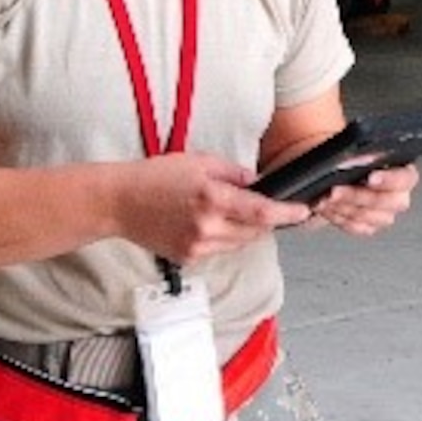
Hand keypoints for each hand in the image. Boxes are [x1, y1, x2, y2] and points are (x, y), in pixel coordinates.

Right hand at [121, 152, 312, 264]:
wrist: (120, 202)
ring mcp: (197, 247)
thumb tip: (260, 183)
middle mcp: (207, 227)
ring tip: (224, 210)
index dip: (286, 213)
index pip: (261, 212)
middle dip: (263, 220)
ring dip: (243, 230)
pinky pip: (219, 251)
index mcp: (212, 198)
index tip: (302, 211)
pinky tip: (206, 222)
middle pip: (254, 232)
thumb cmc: (155, 177)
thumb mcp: (201, 161)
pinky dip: (223, 238)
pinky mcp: (188, 258)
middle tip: (257, 204)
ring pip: (239, 244)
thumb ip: (235, 174)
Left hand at [312, 163, 417, 235]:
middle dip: (357, 196)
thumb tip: (357, 159)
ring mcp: (384, 212)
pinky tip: (326, 208)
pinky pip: (358, 227)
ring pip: (371, 217)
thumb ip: (358, 154)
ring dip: (344, 208)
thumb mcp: (350, 146)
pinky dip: (339, 218)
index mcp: (400, 169)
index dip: (389, 180)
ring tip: (324, 199)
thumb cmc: (343, 155)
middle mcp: (397, 193)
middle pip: (388, 202)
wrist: (329, 167)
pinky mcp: (369, 225)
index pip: (406, 178)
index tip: (370, 179)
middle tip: (335, 190)